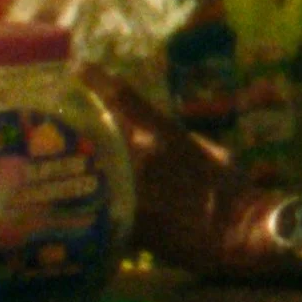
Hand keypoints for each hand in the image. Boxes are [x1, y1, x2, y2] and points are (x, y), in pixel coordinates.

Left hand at [79, 64, 280, 277]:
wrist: (238, 233)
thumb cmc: (235, 190)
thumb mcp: (216, 153)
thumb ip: (188, 143)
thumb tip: (173, 140)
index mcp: (163, 133)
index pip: (122, 97)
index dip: (96, 79)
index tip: (77, 68)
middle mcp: (139, 156)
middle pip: (95, 136)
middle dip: (79, 132)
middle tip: (64, 132)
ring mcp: (130, 190)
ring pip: (93, 175)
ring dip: (84, 174)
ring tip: (69, 177)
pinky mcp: (128, 223)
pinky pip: (104, 214)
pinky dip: (100, 214)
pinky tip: (90, 221)